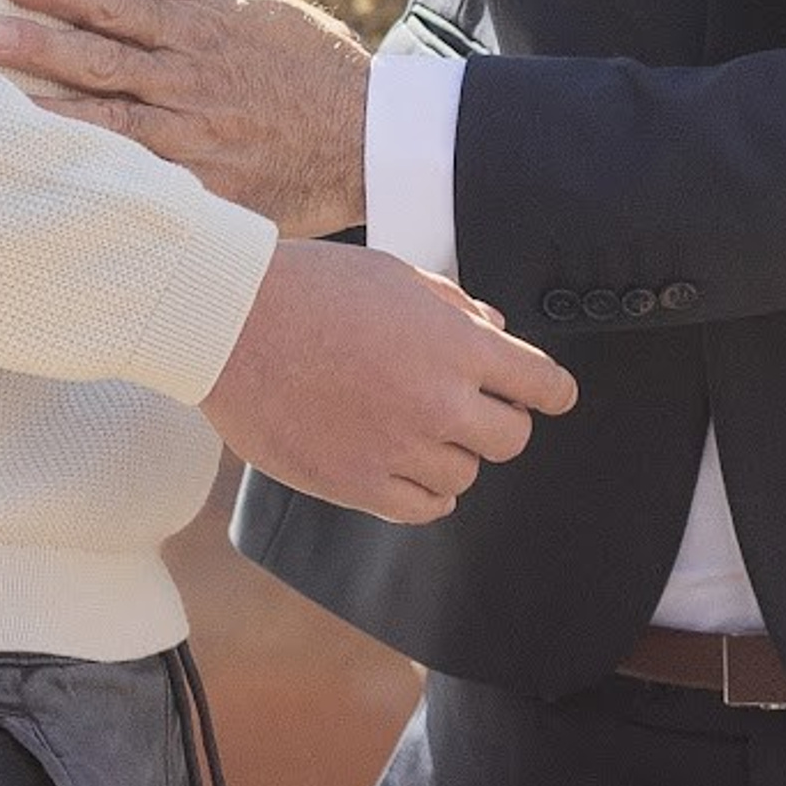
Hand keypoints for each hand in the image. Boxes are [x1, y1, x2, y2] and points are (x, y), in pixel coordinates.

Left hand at [0, 0, 370, 235]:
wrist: (370, 137)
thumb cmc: (306, 62)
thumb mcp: (251, 1)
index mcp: (202, 34)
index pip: (120, 6)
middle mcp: (192, 87)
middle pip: (106, 64)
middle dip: (44, 48)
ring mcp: (198, 143)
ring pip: (115, 126)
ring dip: (57, 113)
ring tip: (5, 105)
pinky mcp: (208, 191)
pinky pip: (147, 185)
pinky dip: (106, 179)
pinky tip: (62, 176)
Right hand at [208, 241, 576, 523]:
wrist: (232, 323)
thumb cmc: (313, 288)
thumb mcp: (400, 276)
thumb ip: (457, 308)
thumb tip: (496, 330)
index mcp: (457, 346)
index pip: (543, 384)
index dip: (553, 391)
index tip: (551, 396)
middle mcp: (437, 402)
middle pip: (511, 438)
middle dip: (501, 421)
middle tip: (474, 408)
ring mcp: (397, 448)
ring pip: (465, 476)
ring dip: (455, 455)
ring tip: (421, 429)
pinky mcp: (356, 484)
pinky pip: (421, 508)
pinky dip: (426, 493)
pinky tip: (410, 469)